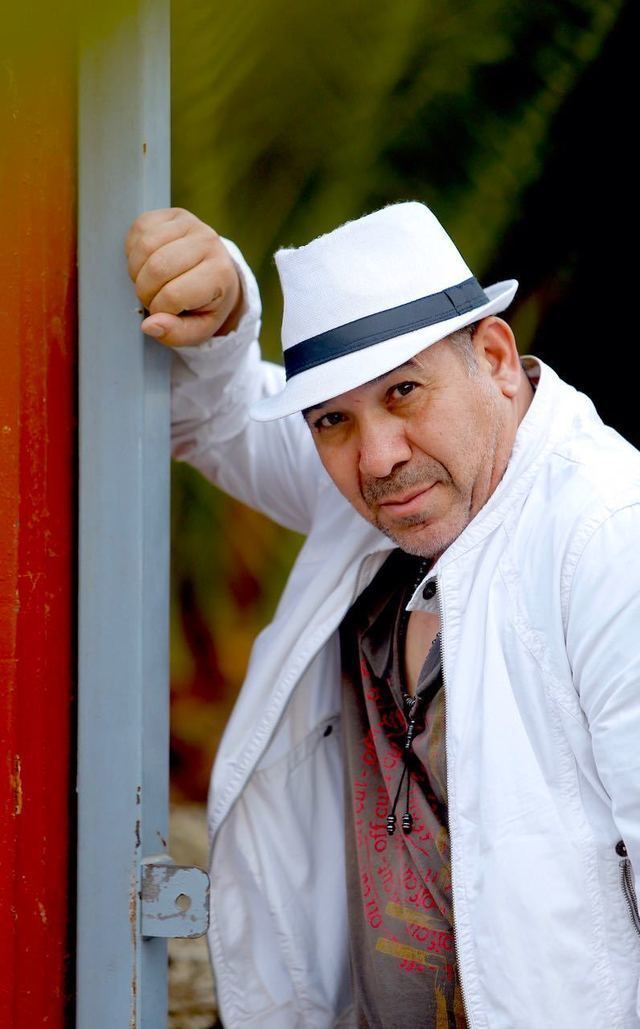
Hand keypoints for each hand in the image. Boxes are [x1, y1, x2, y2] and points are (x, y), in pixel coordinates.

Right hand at [125, 208, 242, 345]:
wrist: (216, 274)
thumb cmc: (205, 305)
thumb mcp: (198, 329)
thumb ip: (176, 333)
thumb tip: (149, 325)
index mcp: (220, 274)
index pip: (172, 295)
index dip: (159, 309)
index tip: (166, 313)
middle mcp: (209, 242)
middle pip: (156, 268)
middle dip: (145, 290)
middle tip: (153, 297)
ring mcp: (191, 223)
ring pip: (145, 247)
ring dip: (137, 270)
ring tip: (149, 281)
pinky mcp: (173, 213)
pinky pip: (139, 228)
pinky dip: (134, 250)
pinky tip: (146, 262)